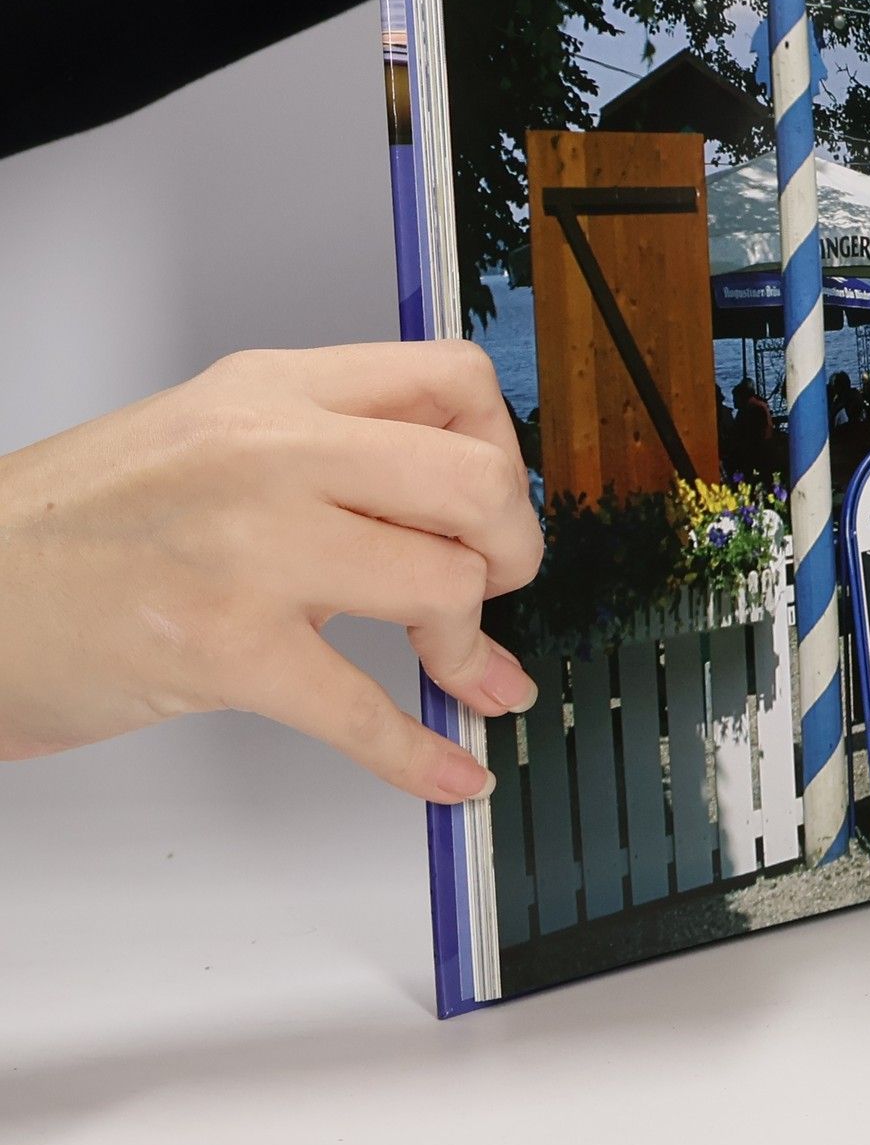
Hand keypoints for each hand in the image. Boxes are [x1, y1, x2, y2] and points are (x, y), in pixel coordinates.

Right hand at [0, 342, 542, 801]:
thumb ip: (329, 450)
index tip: (495, 500)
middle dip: (514, 545)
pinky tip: (446, 767)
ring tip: (460, 670)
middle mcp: (272, 452)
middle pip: (475, 479)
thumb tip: (451, 505)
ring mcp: (250, 548)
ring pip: (442, 583)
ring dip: (469, 644)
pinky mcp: (224, 648)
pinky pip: (362, 709)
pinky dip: (420, 752)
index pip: (454, 378)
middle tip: (502, 583)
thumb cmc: (80, 525)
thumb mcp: (211, 436)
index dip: (503, 446)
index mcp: (277, 390)